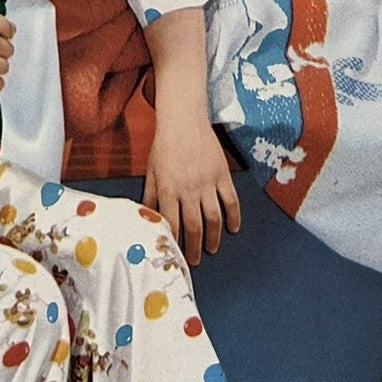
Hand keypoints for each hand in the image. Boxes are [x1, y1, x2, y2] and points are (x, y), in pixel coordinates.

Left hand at [142, 118, 240, 264]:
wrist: (184, 120)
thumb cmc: (164, 146)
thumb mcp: (151, 171)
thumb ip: (150, 196)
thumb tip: (147, 219)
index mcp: (169, 188)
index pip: (171, 223)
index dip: (173, 242)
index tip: (172, 255)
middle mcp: (189, 189)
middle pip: (194, 226)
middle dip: (193, 248)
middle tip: (193, 261)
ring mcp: (208, 182)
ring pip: (213, 218)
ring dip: (213, 237)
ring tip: (211, 250)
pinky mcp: (223, 175)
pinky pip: (231, 200)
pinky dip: (234, 216)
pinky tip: (233, 229)